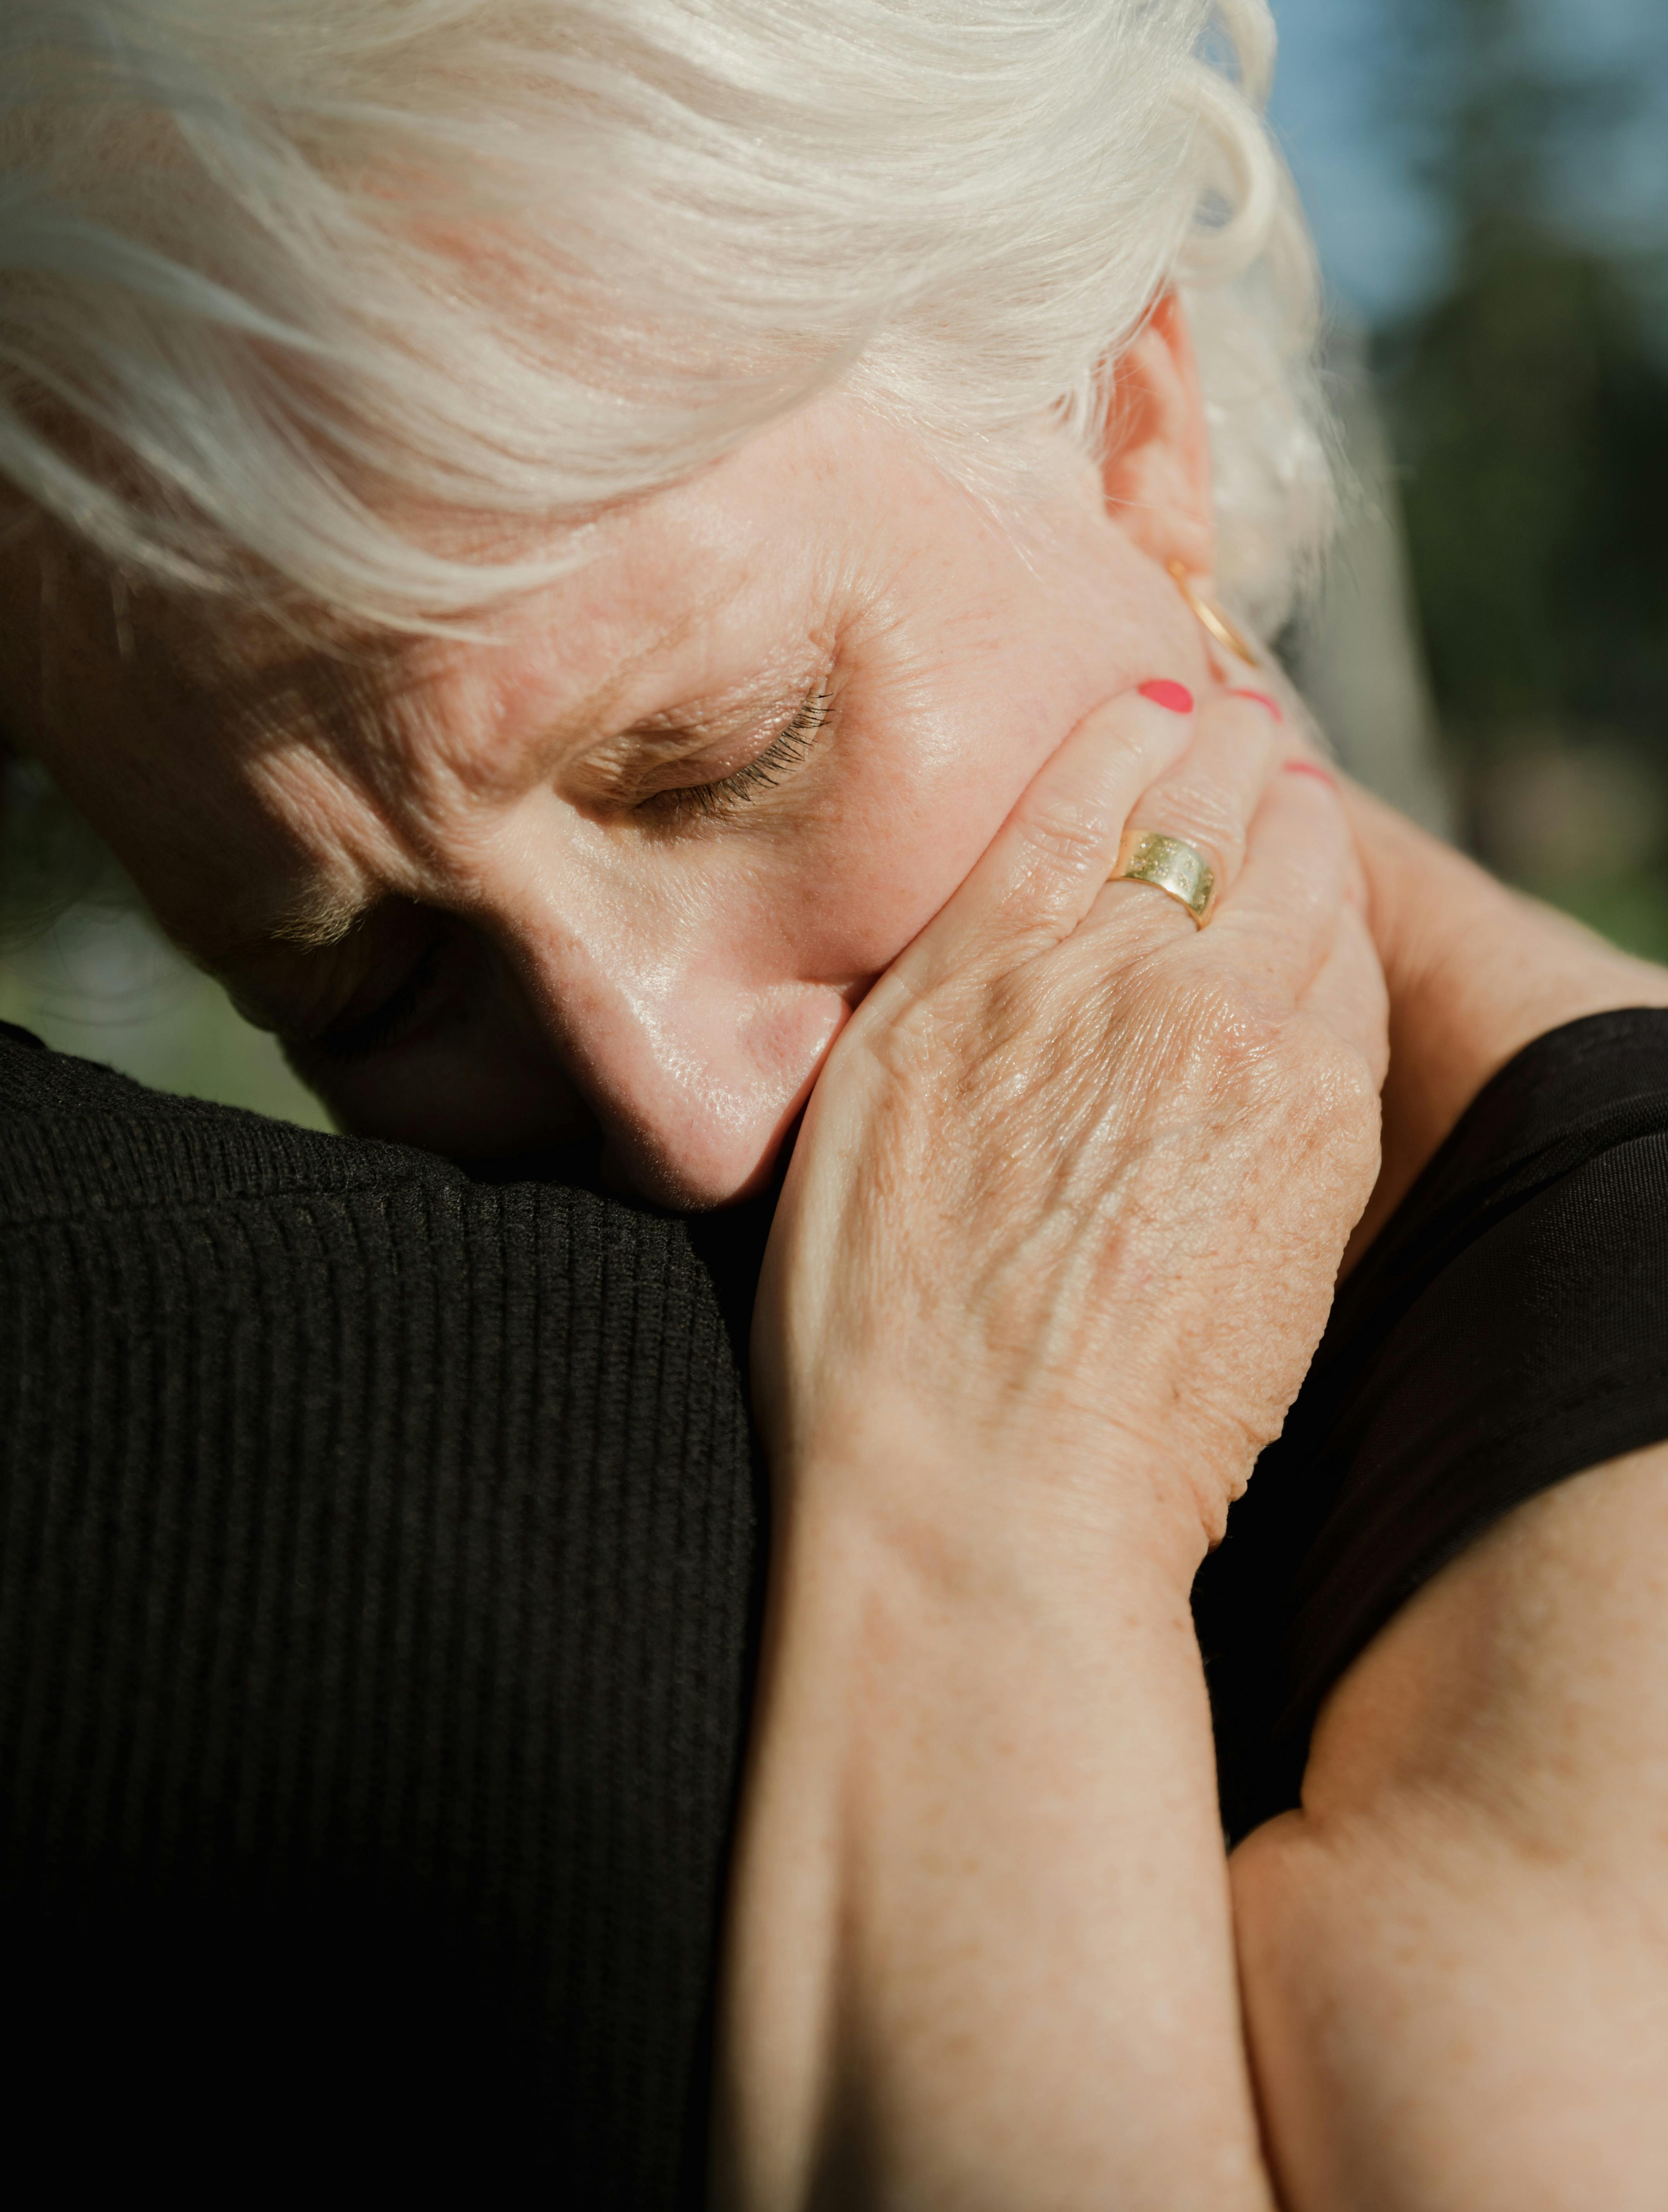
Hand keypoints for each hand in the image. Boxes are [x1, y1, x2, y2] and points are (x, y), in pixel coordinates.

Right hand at [754, 678, 1386, 1566]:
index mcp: (987, 960)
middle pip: (1218, 806)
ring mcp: (1239, 1047)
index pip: (1089, 780)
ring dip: (1302, 837)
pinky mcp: (1321, 1134)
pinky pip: (1349, 993)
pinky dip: (1337, 945)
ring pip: (1308, 884)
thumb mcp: (861, 1108)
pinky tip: (1317, 951)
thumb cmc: (879, 1329)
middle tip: (1239, 741)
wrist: (988, 1495)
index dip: (1130, 732)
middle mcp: (1125, 974)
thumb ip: (955, 968)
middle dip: (1234, 760)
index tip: (1152, 716)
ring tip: (1291, 820)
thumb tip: (1035, 876)